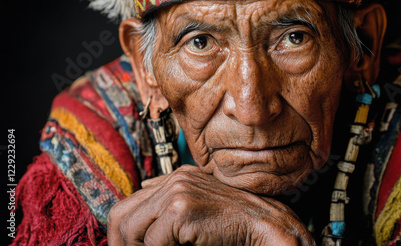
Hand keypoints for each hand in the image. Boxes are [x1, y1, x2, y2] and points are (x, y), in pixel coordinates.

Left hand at [107, 165, 314, 244]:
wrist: (265, 226)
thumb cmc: (234, 224)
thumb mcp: (200, 208)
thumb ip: (171, 207)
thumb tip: (141, 211)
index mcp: (177, 177)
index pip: (131, 204)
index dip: (122, 234)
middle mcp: (175, 179)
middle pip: (121, 214)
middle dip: (119, 243)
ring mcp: (178, 191)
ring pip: (130, 229)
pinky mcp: (182, 209)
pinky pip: (151, 242)